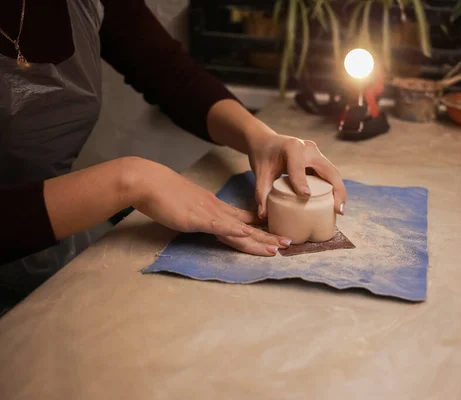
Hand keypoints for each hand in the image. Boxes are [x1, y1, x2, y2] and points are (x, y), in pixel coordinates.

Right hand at [129, 158, 290, 255]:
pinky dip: (233, 231)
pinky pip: (218, 226)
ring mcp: (207, 214)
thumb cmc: (163, 193)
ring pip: (238, 230)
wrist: (147, 181)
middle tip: (288, 245)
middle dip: (267, 238)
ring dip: (258, 239)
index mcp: (214, 207)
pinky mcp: (195, 218)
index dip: (260, 230)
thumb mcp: (187, 205)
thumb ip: (200, 214)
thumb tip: (207, 222)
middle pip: (246, 228)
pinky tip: (247, 235)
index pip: (242, 221)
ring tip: (276, 247)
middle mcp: (216, 210)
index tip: (275, 236)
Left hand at [205, 99, 346, 218]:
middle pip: (329, 170)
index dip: (302, 182)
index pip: (298, 166)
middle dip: (337, 190)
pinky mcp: (319, 160)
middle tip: (338, 210)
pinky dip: (333, 188)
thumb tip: (264, 215)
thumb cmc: (263, 156)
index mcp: (292, 147)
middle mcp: (308, 148)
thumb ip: (261, 193)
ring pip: (333, 173)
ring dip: (339, 191)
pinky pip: (329, 175)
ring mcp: (316, 153)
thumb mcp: (260, 173)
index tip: (305, 197)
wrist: (266, 142)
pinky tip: (334, 203)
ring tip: (339, 210)